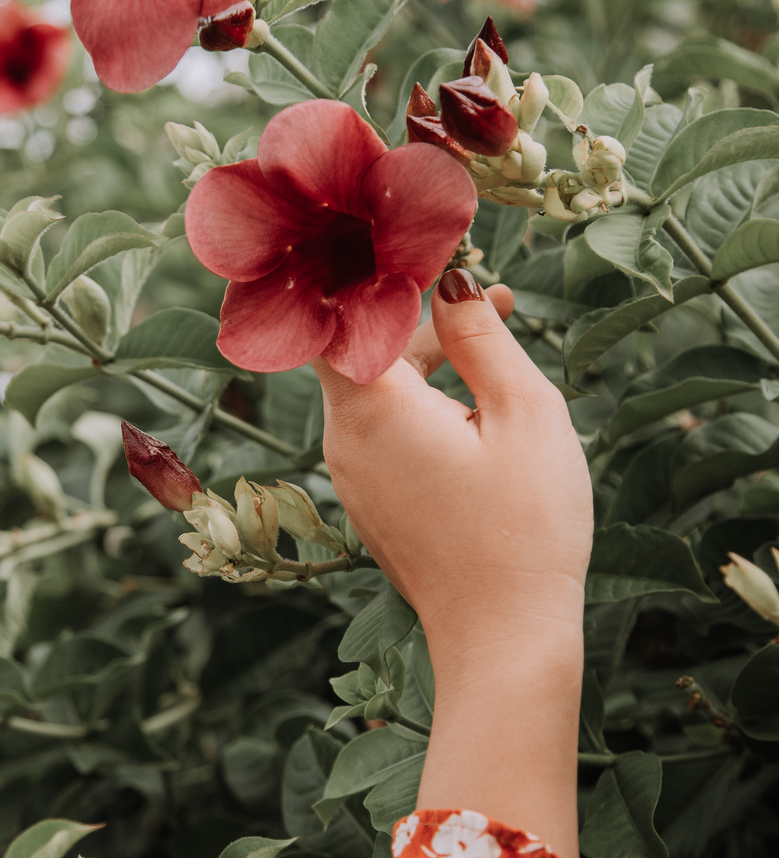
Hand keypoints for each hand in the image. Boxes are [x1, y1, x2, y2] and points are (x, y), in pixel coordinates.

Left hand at [313, 269, 592, 857]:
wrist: (503, 640)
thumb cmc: (524, 528)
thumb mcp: (523, 415)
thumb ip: (479, 338)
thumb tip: (450, 278)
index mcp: (372, 405)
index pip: (332, 304)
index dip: (352, 257)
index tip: (381, 217)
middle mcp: (344, 436)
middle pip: (352, 338)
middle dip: (406, 297)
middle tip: (464, 264)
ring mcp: (352, 473)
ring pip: (369, 383)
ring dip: (421, 348)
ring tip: (495, 322)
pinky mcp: (372, 500)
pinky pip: (380, 424)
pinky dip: (418, 395)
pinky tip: (476, 393)